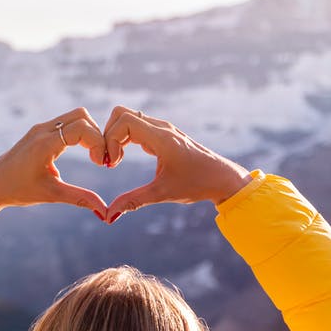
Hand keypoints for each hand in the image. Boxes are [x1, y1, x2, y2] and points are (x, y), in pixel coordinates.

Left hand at [0, 108, 108, 220]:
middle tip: (100, 159)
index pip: (82, 129)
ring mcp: (41, 128)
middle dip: (97, 135)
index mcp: (44, 144)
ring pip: (75, 116)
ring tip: (93, 156)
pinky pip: (66, 123)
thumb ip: (81, 198)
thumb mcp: (52, 195)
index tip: (100, 164)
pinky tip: (82, 153)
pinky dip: (80, 133)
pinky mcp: (40, 131)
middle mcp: (43, 130)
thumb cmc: (18, 190)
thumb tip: (106, 213)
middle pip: (82, 116)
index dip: (98, 143)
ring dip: (89, 133)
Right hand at [101, 106, 251, 222]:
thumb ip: (134, 201)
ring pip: (128, 118)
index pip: (124, 122)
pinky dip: (124, 139)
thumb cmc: (197, 184)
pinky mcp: (163, 135)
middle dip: (108, 135)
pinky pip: (136, 127)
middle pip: (121, 114)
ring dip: (116, 137)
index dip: (111, 140)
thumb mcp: (163, 193)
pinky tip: (123, 159)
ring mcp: (163, 129)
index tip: (112, 164)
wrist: (222, 178)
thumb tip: (109, 216)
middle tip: (109, 161)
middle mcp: (161, 128)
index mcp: (162, 137)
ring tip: (114, 161)